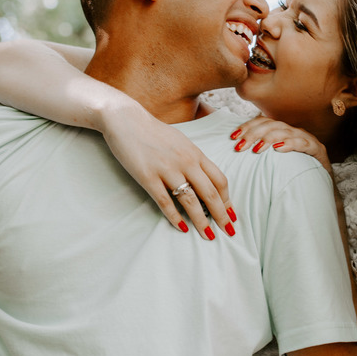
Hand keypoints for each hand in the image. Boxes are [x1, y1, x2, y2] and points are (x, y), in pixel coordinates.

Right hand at [100, 103, 235, 239]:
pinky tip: (181, 228)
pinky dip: (174, 217)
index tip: (231, 214)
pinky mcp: (148, 176)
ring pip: (190, 201)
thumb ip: (193, 160)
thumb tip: (205, 180)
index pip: (220, 180)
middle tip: (228, 231)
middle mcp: (185, 162)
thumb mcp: (180, 142)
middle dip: (221, 215)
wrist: (125, 120)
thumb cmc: (153, 132)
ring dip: (201, 221)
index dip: (228, 199)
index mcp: (195, 153)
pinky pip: (165, 202)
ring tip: (208, 235)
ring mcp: (167, 169)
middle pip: (210, 193)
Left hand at [231, 117, 330, 172]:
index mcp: (283, 132)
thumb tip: (235, 152)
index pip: (263, 122)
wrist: (319, 190)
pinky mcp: (318, 150)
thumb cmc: (293, 176)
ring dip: (269, 139)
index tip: (233, 137)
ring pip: (286, 132)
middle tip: (239, 146)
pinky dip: (290, 144)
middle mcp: (294, 132)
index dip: (247, 126)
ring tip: (256, 149)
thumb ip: (258, 154)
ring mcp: (307, 140)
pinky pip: (304, 144)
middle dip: (253, 134)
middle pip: (272, 125)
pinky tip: (279, 149)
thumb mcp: (273, 163)